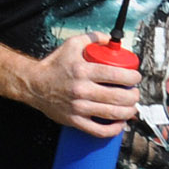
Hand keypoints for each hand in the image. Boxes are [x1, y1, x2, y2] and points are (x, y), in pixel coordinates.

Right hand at [23, 34, 140, 136]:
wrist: (33, 84)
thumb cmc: (53, 66)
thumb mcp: (71, 45)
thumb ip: (92, 38)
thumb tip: (110, 39)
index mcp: (82, 71)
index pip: (117, 75)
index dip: (133, 77)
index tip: (135, 77)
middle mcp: (81, 90)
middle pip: (119, 96)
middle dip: (134, 95)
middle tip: (134, 92)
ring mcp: (78, 107)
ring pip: (114, 113)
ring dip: (129, 111)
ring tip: (130, 107)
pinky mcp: (74, 120)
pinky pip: (99, 130)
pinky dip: (114, 129)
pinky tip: (119, 123)